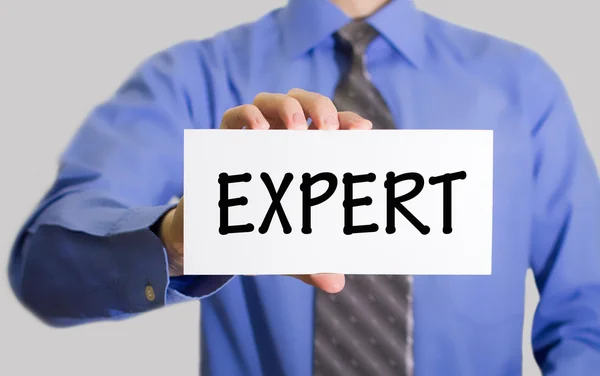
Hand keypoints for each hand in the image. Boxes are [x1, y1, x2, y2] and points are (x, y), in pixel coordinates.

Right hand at [160, 89, 371, 292]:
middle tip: (328, 129)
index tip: (362, 130)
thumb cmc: (258, 231)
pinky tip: (259, 132)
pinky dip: (247, 116)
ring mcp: (253, 136)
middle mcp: (282, 139)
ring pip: (272, 100)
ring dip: (288, 106)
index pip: (333, 128)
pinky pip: (234, 115)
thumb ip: (310, 263)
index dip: (349, 122)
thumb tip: (336, 284)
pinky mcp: (225, 140)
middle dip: (321, 107)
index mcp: (306, 155)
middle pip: (306, 103)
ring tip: (297, 129)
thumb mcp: (287, 248)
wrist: (211, 233)